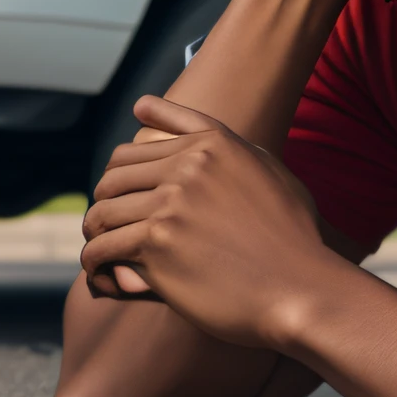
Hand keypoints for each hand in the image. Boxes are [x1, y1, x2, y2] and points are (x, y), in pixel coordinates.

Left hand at [80, 95, 338, 349]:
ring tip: (104, 254)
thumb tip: (148, 109)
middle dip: (106, 204)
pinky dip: (96, 266)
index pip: (134, 147)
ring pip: (101, 212)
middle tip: (110, 230)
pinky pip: (102, 249)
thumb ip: (217, 137)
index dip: (118, 174)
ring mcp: (170, 203)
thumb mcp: (264, 167)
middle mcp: (188, 165)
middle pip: (112, 177)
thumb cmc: (291, 234)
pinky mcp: (158, 244)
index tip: (116, 193)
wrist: (301, 288)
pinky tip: (105, 279)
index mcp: (211, 142)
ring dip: (97, 236)